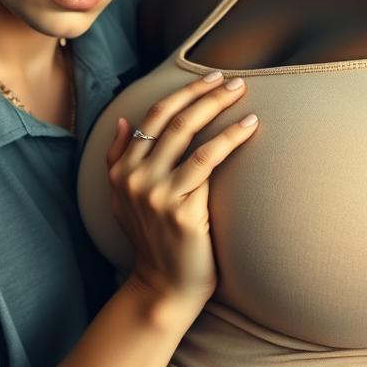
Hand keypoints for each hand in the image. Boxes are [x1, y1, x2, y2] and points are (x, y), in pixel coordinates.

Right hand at [105, 72, 258, 305]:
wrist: (164, 288)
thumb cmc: (153, 241)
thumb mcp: (124, 200)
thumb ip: (118, 159)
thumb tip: (122, 120)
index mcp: (121, 171)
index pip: (153, 116)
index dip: (182, 92)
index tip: (210, 78)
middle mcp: (134, 178)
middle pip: (172, 119)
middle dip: (204, 93)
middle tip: (233, 80)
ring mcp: (156, 193)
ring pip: (188, 134)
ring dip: (217, 107)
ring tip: (242, 94)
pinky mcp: (181, 210)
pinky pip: (207, 162)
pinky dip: (229, 139)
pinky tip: (249, 127)